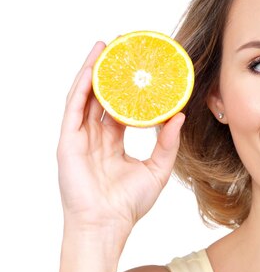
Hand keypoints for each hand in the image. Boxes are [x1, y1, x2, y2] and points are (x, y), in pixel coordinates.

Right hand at [57, 42, 184, 242]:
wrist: (108, 224)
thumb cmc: (129, 204)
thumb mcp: (157, 168)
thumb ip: (167, 142)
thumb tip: (180, 115)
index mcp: (113, 142)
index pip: (120, 107)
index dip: (129, 88)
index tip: (141, 69)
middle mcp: (95, 136)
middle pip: (101, 96)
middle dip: (110, 72)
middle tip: (123, 48)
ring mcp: (80, 137)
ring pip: (86, 96)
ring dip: (94, 71)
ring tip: (106, 47)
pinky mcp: (68, 141)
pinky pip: (74, 107)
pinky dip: (82, 85)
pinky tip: (92, 67)